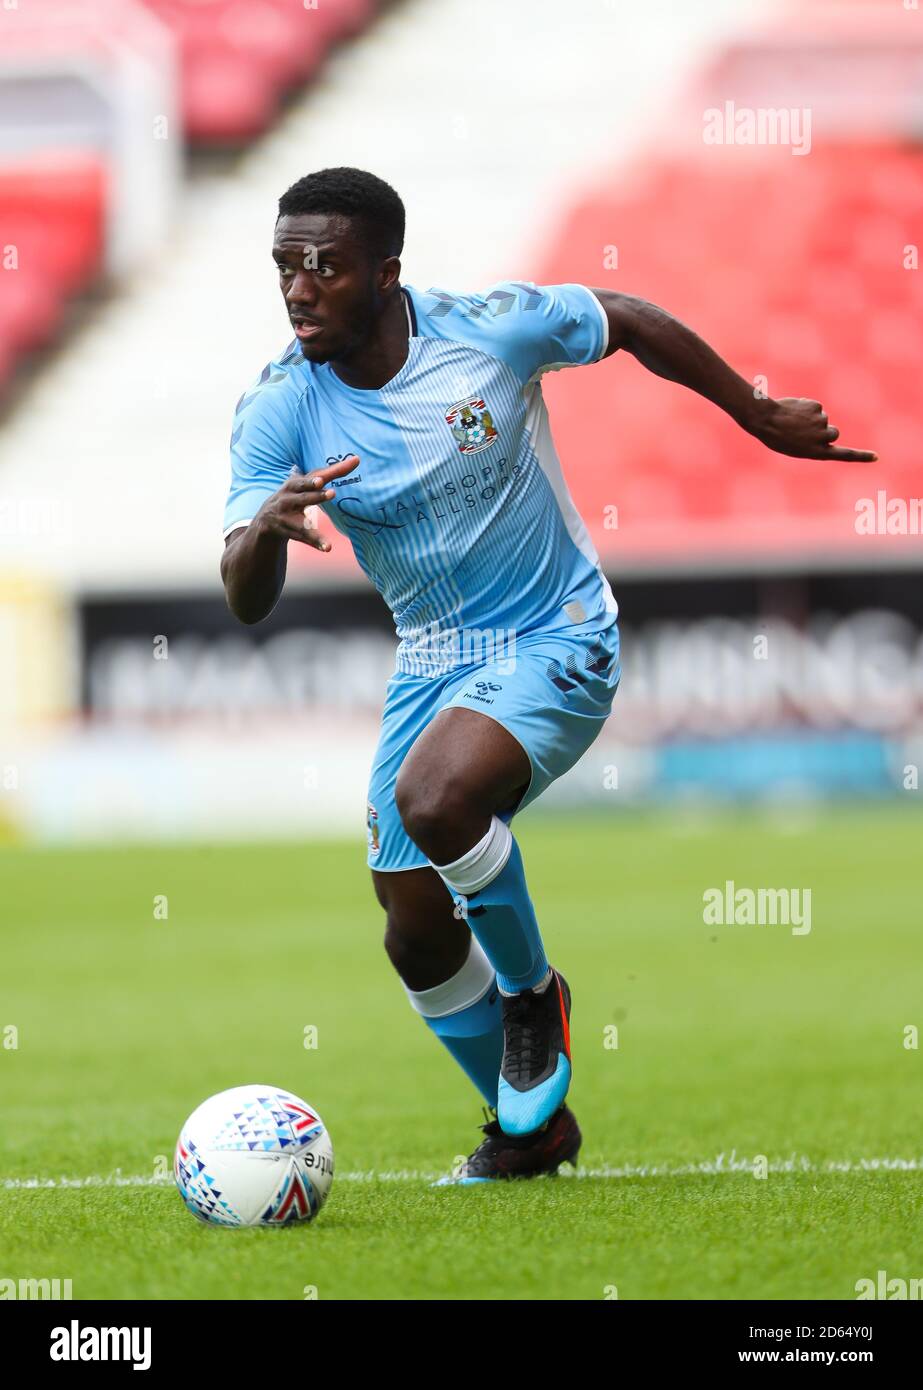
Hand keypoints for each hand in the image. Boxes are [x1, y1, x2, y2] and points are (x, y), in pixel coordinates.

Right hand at [254, 454, 359, 549]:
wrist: (266, 520)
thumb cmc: (293, 497)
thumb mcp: (306, 484)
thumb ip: (329, 473)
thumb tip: (357, 459)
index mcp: (294, 484)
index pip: (314, 477)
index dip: (327, 474)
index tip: (332, 474)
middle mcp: (288, 498)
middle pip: (302, 496)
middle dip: (314, 494)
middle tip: (331, 492)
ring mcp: (286, 516)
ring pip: (302, 521)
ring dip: (313, 523)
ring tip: (328, 519)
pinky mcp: (288, 531)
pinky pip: (304, 537)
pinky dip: (316, 542)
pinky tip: (328, 547)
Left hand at [750, 398, 876, 461]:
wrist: (766, 420)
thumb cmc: (777, 437)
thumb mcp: (797, 446)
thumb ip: (815, 442)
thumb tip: (827, 429)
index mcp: (817, 452)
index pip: (844, 455)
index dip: (860, 456)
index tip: (876, 456)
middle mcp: (823, 438)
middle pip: (834, 433)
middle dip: (825, 431)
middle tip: (805, 431)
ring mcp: (821, 422)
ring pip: (823, 419)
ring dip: (811, 419)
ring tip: (793, 422)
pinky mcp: (817, 408)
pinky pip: (816, 407)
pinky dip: (806, 408)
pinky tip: (794, 411)